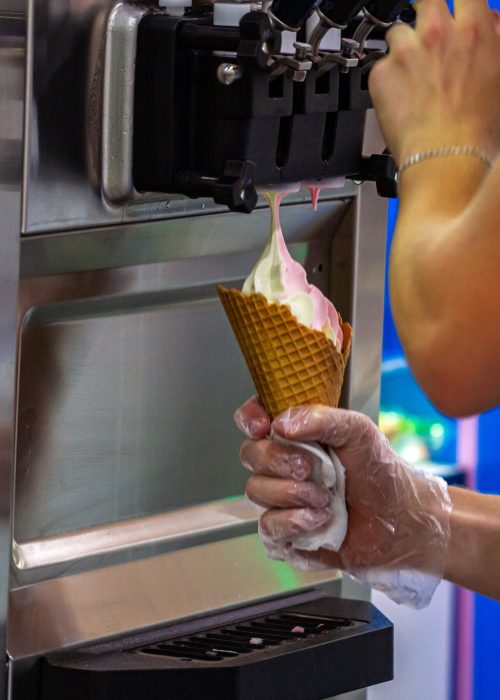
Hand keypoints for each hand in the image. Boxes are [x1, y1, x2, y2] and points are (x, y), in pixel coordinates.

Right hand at [235, 399, 450, 578]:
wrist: (402, 522)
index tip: (263, 426)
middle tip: (311, 468)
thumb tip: (282, 424)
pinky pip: (267, 529)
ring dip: (292, 496)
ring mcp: (281, 500)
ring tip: (325, 499)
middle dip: (278, 460)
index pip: (254, 418)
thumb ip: (323, 418)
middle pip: (250, 454)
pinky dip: (294, 524)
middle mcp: (283, 465)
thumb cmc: (382, 474)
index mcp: (296, 435)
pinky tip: (320, 521)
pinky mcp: (286, 534)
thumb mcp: (360, 432)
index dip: (250, 419)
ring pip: (255, 492)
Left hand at [368, 0, 499, 163]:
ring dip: (404, 48)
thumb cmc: (476, 129)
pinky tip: (400, 98)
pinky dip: (388, 78)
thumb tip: (490, 24)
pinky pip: (381, 65)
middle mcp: (436, 33)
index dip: (456, 4)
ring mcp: (405, 52)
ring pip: (398, 31)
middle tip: (428, 36)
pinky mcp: (380, 74)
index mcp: (473, 29)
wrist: (445, 158)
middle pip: (426, 0)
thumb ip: (494, 41)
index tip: (453, 11)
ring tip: (413, 76)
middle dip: (427, 13)